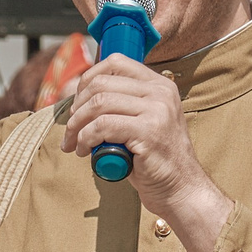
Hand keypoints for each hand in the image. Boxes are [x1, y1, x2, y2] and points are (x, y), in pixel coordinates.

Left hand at [61, 54, 234, 251]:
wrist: (180, 189)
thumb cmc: (154, 160)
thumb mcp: (142, 122)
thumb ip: (122, 105)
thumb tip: (78, 95)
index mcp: (160, 85)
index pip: (116, 62)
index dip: (87, 79)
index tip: (77, 103)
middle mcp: (161, 92)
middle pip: (101, 84)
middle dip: (77, 107)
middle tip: (71, 130)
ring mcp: (157, 110)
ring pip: (98, 103)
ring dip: (78, 125)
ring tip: (75, 143)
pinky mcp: (149, 132)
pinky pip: (103, 126)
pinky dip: (86, 138)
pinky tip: (85, 151)